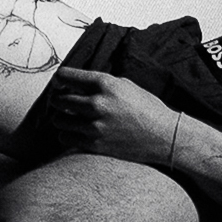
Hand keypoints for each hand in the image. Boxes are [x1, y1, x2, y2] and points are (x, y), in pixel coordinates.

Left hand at [34, 68, 188, 166]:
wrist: (164, 135)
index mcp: (105, 84)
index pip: (65, 76)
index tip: (60, 84)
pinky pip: (65, 138)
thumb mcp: (125, 84)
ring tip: (69, 119)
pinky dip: (67, 135)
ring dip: (61, 118)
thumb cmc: (147, 108)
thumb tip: (75, 83)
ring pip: (58, 120)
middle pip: (58, 99)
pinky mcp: (95, 145)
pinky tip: (76, 132)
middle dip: (57, 100)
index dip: (59, 80)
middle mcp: (98, 103)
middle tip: (62, 102)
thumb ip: (100, 83)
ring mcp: (95, 126)